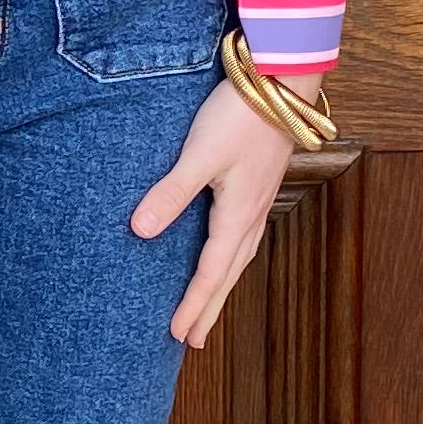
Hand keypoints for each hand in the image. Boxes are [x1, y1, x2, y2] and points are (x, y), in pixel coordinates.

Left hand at [129, 75, 295, 346]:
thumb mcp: (199, 154)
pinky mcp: (259, 185)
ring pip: (239, 257)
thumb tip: (140, 232)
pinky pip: (245, 237)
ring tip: (210, 306)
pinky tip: (228, 252)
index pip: (210, 272)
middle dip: (210, 307)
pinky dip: (233, 258)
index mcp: (237, 215)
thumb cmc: (239, 116)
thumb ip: (170, 193)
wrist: (282, 83)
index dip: (193, 305)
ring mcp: (259, 200)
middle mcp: (252, 215)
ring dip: (223, 285)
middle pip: (228, 274)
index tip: (177, 335)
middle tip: (193, 340)